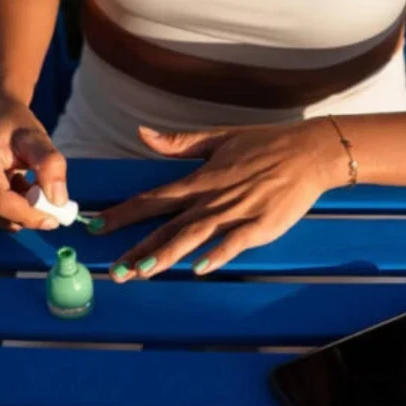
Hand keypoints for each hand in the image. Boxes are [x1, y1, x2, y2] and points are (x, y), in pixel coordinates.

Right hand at [0, 97, 67, 231]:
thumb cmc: (15, 126)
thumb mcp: (38, 138)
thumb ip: (51, 165)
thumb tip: (58, 202)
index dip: (28, 214)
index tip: (54, 218)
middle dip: (29, 212)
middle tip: (49, 194)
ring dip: (20, 210)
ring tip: (26, 182)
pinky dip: (11, 210)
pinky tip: (15, 188)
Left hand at [94, 120, 345, 280]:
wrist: (308, 151)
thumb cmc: (264, 144)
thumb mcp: (217, 138)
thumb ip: (178, 143)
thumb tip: (142, 133)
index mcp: (199, 179)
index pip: (153, 199)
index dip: (123, 213)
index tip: (96, 227)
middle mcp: (212, 198)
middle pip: (168, 226)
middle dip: (139, 249)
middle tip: (115, 271)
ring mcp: (236, 212)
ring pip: (195, 236)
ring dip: (168, 254)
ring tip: (143, 272)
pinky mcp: (261, 224)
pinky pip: (235, 242)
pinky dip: (217, 253)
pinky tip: (199, 267)